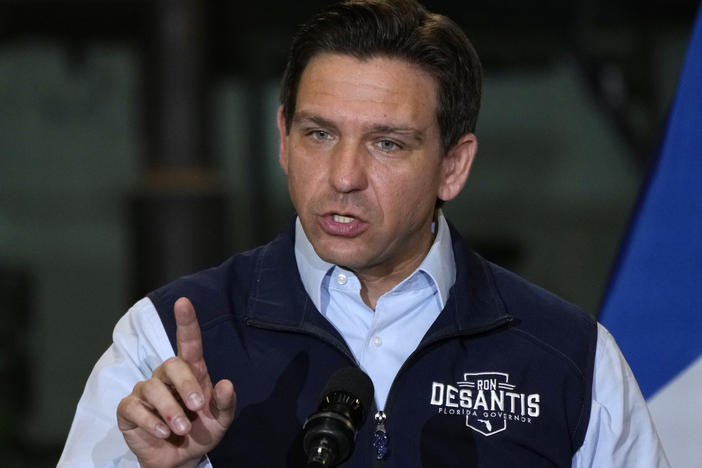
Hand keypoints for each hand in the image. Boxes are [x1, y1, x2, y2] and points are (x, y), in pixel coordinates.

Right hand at [117, 297, 235, 467]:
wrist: (180, 460)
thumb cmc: (200, 432)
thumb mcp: (220, 421)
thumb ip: (226, 404)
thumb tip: (227, 384)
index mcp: (191, 373)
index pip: (188, 342)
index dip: (186, 322)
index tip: (183, 302)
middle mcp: (167, 377)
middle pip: (171, 364)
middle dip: (185, 385)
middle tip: (196, 408)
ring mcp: (146, 391)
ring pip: (152, 388)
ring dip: (170, 410)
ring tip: (181, 429)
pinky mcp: (128, 410)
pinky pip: (134, 408)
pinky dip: (150, 421)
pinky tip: (162, 433)